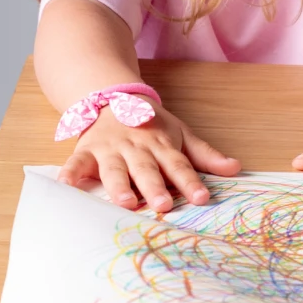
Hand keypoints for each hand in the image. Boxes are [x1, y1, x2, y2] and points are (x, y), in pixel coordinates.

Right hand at [58, 103, 240, 211]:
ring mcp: (110, 149)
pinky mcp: (86, 151)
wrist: (112, 98)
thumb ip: (204, 154)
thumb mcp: (180, 133)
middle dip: (155, 186)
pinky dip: (70, 174)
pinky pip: (77, 163)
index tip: (202, 198)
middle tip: (164, 204)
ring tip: (125, 202)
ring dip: (119, 185)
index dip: (191, 181)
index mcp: (161, 144)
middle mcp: (136, 147)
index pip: (179, 165)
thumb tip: (236, 168)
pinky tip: (66, 186)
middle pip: (147, 169)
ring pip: (115, 168)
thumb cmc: (150, 124)